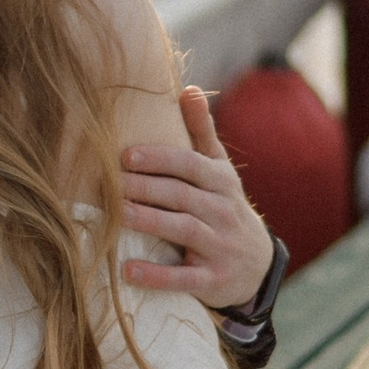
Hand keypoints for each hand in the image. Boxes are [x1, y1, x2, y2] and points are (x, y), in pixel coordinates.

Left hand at [121, 86, 275, 305]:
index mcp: (221, 181)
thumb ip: (202, 132)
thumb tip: (187, 88)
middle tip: (110, 184)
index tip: (126, 155)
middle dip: (146, 188)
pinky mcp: (214, 280)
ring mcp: (220, 247)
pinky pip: (185, 278)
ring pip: (184, 230)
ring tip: (118, 216)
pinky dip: (157, 275)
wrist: (258, 266)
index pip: (190, 165)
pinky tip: (128, 270)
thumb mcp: (220, 171)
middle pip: (182, 195)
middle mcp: (223, 211)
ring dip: (150, 222)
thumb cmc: (224, 208)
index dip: (160, 159)